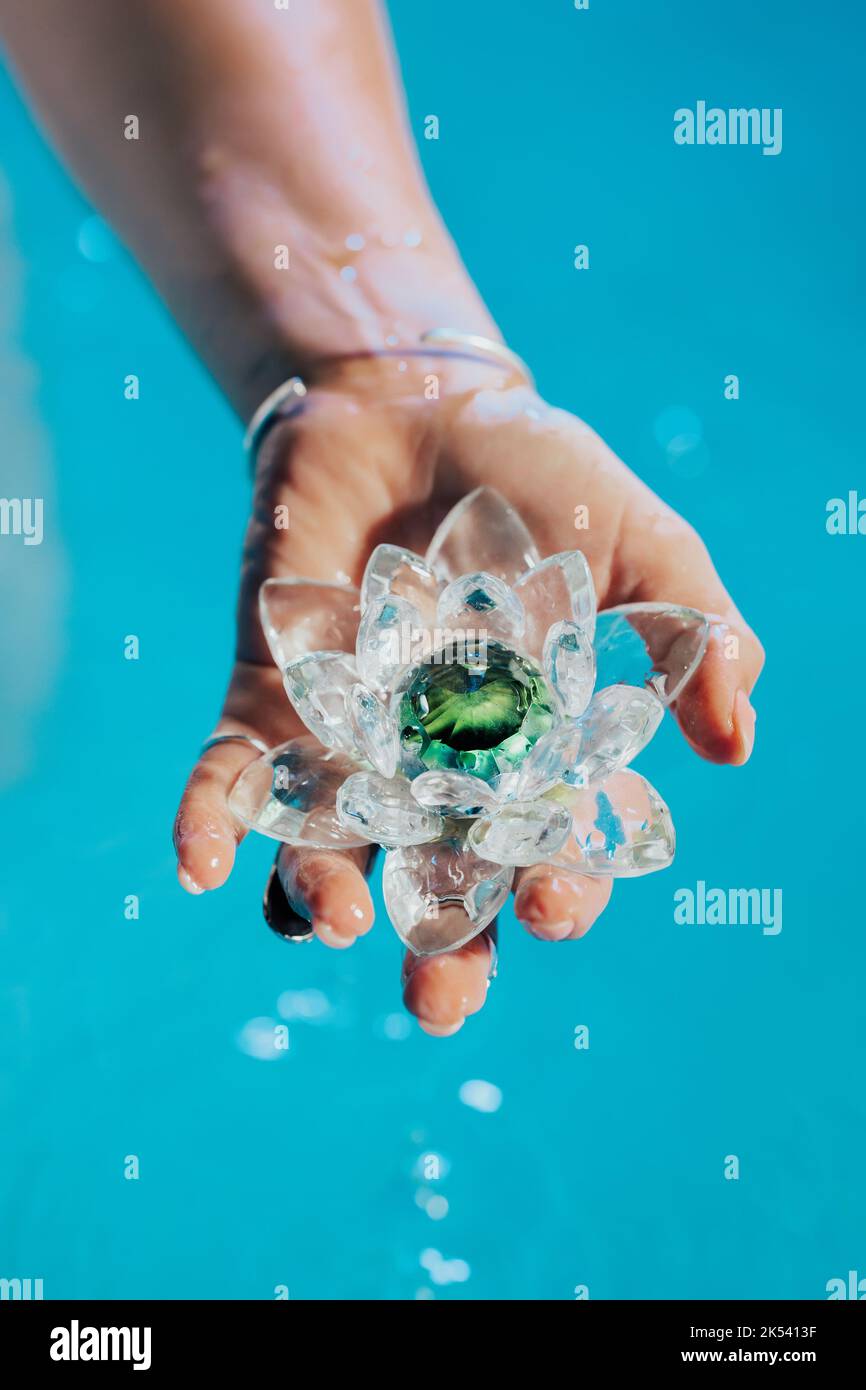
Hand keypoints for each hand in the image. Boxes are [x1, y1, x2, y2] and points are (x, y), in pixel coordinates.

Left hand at [173, 354, 762, 1034]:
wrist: (422, 407)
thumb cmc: (544, 480)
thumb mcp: (641, 547)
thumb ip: (691, 634)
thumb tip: (738, 742)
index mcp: (533, 755)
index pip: (549, 847)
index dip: (557, 886)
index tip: (554, 908)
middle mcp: (437, 770)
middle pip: (438, 884)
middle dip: (440, 947)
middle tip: (439, 1001)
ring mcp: (349, 741)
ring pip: (330, 846)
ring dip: (322, 893)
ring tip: (330, 920)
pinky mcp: (269, 696)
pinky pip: (231, 771)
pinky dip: (211, 817)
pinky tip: (198, 865)